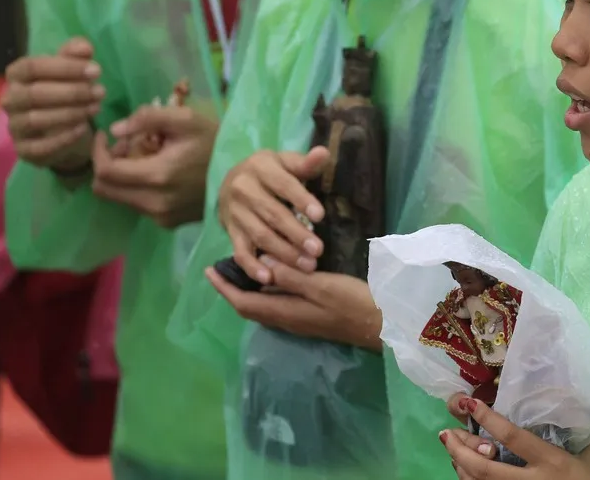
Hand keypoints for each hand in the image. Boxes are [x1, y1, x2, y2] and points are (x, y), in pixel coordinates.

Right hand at [1, 37, 102, 170]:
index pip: (33, 67)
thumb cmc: (66, 94)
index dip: (65, 68)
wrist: (63, 132)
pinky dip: (64, 137)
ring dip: (71, 113)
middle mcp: (11, 99)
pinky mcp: (25, 149)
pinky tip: (83, 128)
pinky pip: (41, 145)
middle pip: (35, 93)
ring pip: (37, 119)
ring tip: (96, 107)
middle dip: (72, 92)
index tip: (96, 70)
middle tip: (100, 92)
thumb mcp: (71, 72)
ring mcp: (15, 126)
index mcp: (17, 75)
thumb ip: (76, 56)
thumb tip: (85, 47)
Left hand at [90, 106, 218, 227]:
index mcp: (156, 175)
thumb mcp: (186, 119)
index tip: (105, 136)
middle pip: (104, 189)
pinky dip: (137, 188)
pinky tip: (158, 173)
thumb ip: (147, 118)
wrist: (244, 177)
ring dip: (122, 176)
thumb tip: (116, 130)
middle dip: (106, 165)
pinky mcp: (167, 223)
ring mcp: (161, 216)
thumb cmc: (216, 144)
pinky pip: (137, 205)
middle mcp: (154, 202)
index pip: (105, 171)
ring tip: (145, 157)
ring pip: (120, 198)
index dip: (97, 152)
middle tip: (125, 147)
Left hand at [204, 256, 382, 350]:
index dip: (224, 287)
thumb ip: (290, 276)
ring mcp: (299, 320)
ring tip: (247, 264)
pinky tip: (278, 274)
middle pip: (250, 306)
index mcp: (284, 312)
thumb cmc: (352, 302)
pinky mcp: (311, 317)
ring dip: (251, 288)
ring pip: (265, 305)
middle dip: (234, 287)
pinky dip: (270, 289)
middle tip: (225, 264)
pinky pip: (279, 303)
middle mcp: (286, 320)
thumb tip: (261, 264)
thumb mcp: (320, 285)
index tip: (209, 270)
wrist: (381, 325)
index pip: (243, 302)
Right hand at [218, 148, 328, 285]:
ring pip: (260, 235)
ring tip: (307, 266)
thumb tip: (324, 153)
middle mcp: (243, 189)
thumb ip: (305, 163)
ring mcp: (235, 212)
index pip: (284, 185)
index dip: (301, 200)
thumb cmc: (271, 171)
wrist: (233, 180)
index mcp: (261, 167)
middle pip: (273, 214)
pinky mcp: (230, 231)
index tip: (320, 216)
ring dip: (283, 253)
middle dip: (296, 234)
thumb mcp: (286, 162)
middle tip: (318, 250)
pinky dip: (253, 266)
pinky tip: (269, 278)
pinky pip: (240, 251)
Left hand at [441, 398, 589, 479]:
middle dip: (460, 450)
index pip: (513, 438)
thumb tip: (568, 405)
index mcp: (551, 463)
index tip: (469, 403)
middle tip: (445, 434)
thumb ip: (577, 434)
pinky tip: (466, 473)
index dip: (488, 420)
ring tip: (452, 451)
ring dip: (461, 468)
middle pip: (485, 469)